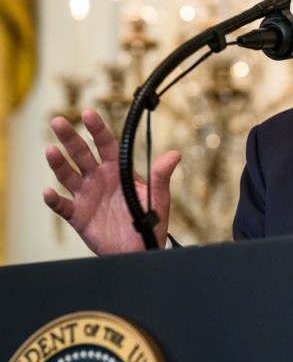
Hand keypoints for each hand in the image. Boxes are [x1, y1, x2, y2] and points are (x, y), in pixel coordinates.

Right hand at [43, 108, 180, 253]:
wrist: (139, 248)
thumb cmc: (149, 219)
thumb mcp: (158, 196)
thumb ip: (161, 176)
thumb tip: (175, 154)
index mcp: (117, 170)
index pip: (105, 144)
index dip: (97, 129)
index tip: (88, 113)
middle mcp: (98, 179)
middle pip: (81, 155)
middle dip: (70, 138)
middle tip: (58, 121)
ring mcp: (86, 196)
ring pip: (68, 176)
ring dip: (59, 164)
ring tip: (51, 151)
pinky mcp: (78, 215)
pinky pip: (63, 206)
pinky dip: (54, 200)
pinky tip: (48, 192)